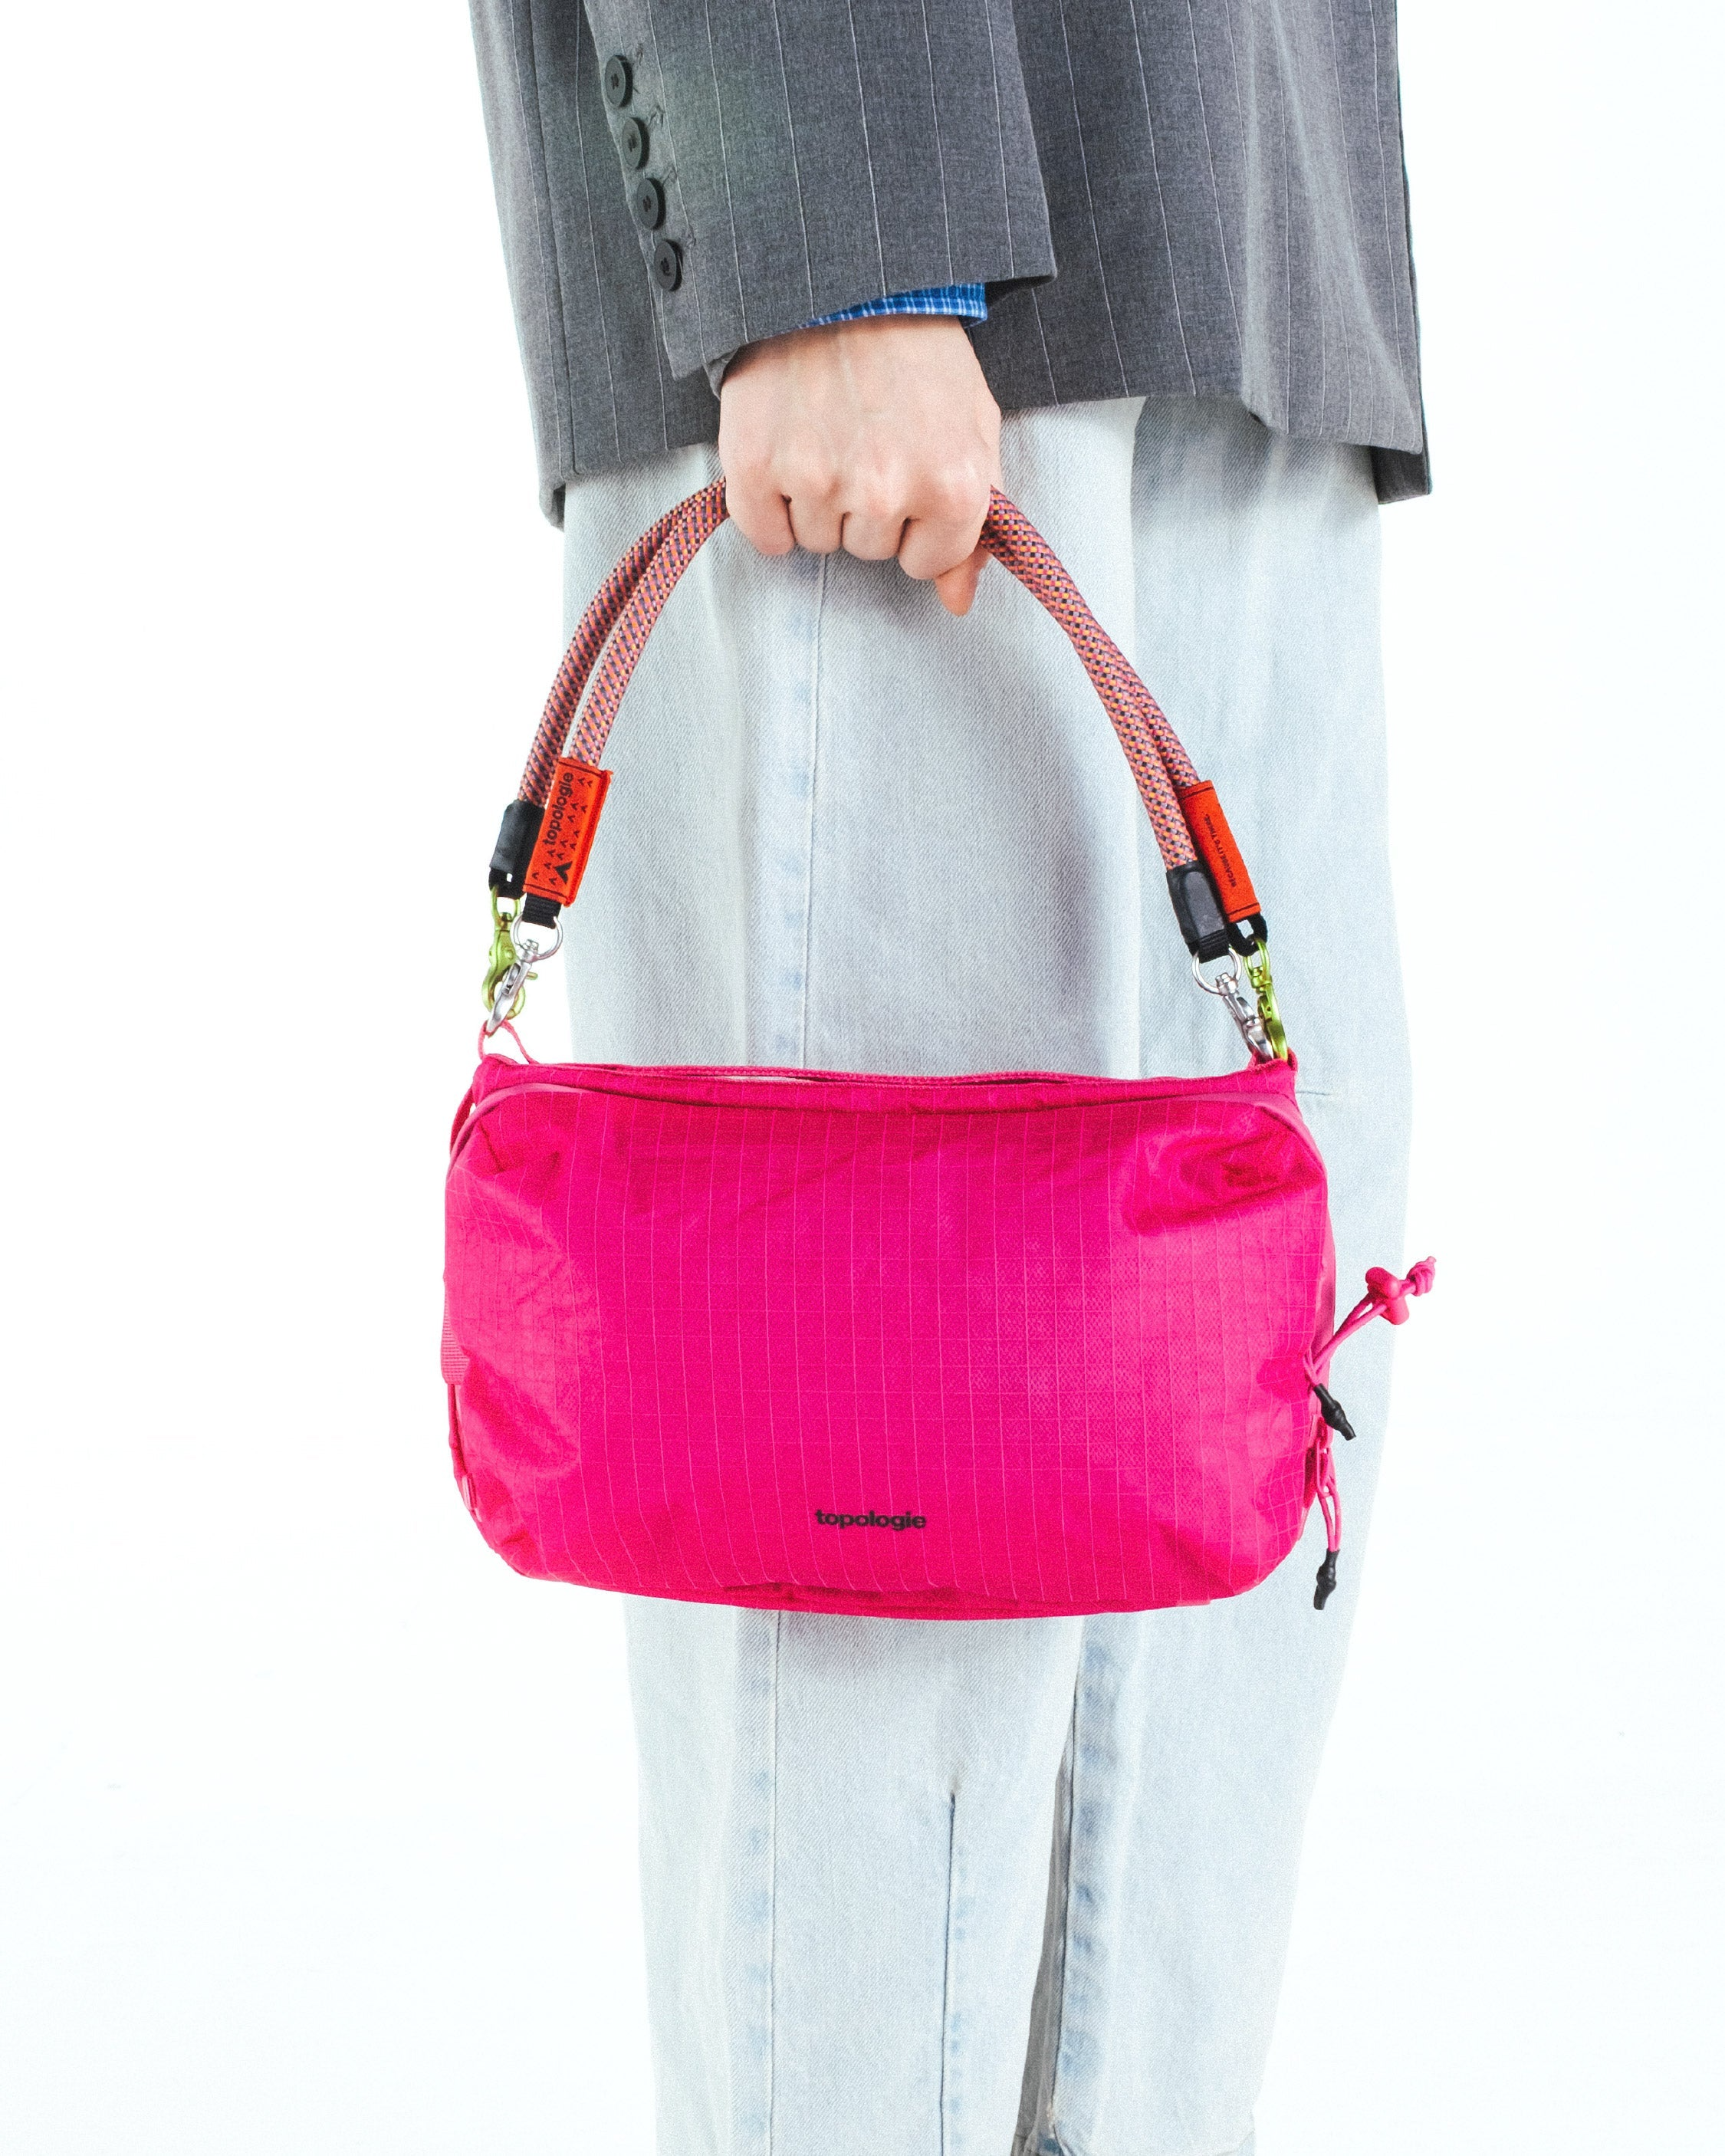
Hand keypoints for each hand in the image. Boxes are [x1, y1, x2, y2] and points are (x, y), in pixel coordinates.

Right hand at [718, 316, 1001, 616]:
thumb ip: (976, 521)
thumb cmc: (914, 350)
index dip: (913, 522)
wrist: (840, 279)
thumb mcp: (972, 425)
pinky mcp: (758, 467)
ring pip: (818, 542)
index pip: (923, 562)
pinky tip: (787, 451)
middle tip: (863, 435)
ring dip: (819, 499)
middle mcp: (888, 491)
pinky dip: (770, 507)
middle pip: (868, 551)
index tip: (905, 470)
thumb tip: (957, 601)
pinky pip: (767, 536)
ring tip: (826, 429)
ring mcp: (820, 480)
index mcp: (953, 486)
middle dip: (867, 505)